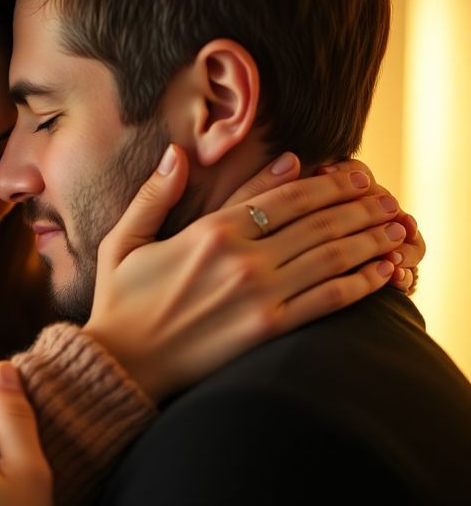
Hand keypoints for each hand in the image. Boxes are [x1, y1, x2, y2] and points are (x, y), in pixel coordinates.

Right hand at [82, 145, 406, 400]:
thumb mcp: (124, 241)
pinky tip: (384, 271)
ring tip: (397, 227)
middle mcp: (243, 257)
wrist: (122, 364)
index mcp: (211, 231)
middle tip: (384, 197)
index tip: (352, 173)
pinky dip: (362, 282)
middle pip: (317, 220)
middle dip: (358, 204)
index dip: (326, 181)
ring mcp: (259, 294)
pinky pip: (328, 299)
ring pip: (331, 255)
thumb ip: (153, 195)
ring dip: (371, 237)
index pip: (284, 194)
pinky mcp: (268, 328)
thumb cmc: (119, 303)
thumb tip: (175, 153)